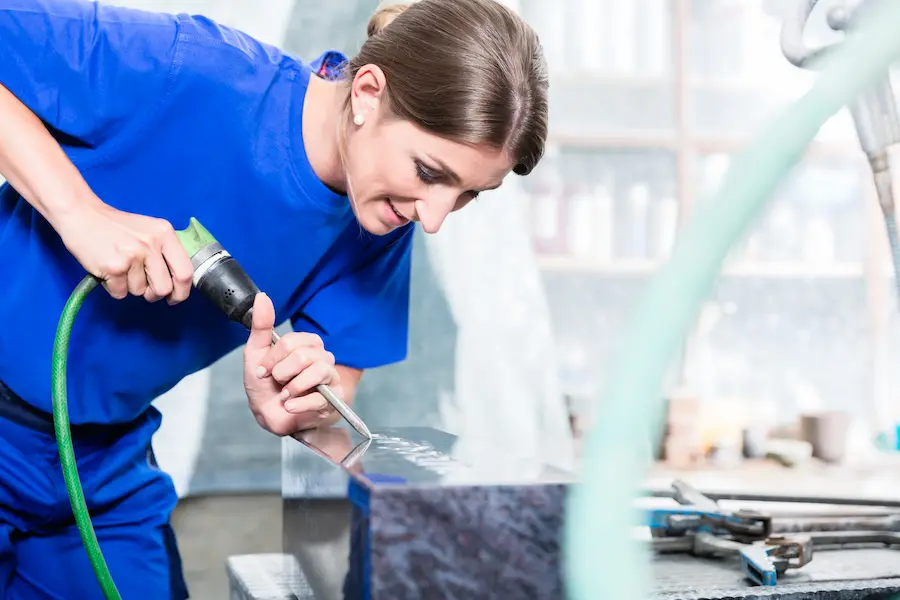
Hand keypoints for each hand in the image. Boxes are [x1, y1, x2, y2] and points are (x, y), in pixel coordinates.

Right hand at [56, 199, 193, 303]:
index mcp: (165, 234)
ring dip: (129, 286)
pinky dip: (113, 287)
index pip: (185, 272)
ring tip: (120, 267)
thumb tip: (177, 283)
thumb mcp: (149, 231)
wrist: (81, 214)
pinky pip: (120, 293)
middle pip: (164, 288)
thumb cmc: (116, 227)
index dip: (181, 291)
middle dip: (153, 294)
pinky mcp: (114, 267)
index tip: (174, 297)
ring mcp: (133, 256)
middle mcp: (152, 244)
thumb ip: (165, 252)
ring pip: (140, 292)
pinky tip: (108, 270)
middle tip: (143, 288)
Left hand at [243, 293, 341, 435]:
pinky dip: (299, 404)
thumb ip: (261, 325)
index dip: (273, 358)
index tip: (263, 370)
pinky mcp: (334, 400)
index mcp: (307, 345)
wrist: (269, 415)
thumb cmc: (265, 384)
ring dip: (293, 387)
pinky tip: (290, 406)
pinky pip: (320, 397)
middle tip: (276, 382)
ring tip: (285, 395)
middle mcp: (322, 358)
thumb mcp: (256, 353)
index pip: (293, 342)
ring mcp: (330, 379)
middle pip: (304, 356)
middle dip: (282, 373)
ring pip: (318, 372)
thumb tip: (262, 297)